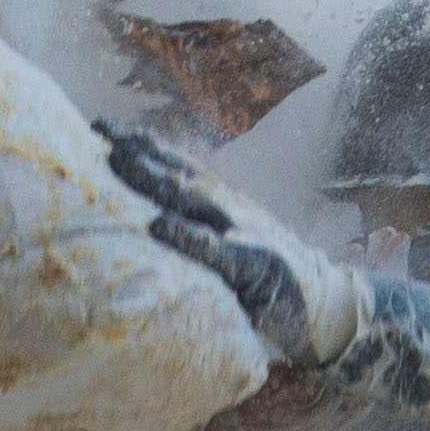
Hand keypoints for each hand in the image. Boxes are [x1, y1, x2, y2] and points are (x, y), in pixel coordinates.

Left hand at [96, 123, 367, 367]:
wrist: (329, 305)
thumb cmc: (269, 277)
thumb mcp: (231, 245)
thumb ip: (198, 229)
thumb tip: (153, 219)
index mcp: (224, 205)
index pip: (178, 166)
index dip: (142, 144)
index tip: (102, 125)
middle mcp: (231, 209)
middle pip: (180, 172)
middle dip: (140, 149)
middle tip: (100, 128)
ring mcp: (244, 233)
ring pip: (194, 198)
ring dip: (157, 177)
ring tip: (121, 160)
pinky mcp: (255, 266)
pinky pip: (215, 249)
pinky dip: (187, 234)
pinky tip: (159, 224)